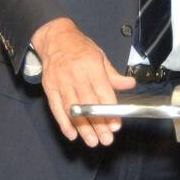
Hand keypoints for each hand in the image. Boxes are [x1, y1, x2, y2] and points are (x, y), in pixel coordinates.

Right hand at [32, 17, 135, 146]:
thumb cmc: (79, 48)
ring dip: (83, 127)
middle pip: (89, 104)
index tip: (116, 125)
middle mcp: (76, 75)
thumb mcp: (100, 57)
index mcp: (92, 66)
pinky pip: (56, 108)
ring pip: (73, 110)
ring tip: (92, 141)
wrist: (54, 38)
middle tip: (106, 139)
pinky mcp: (50, 88)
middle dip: (98, 124)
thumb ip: (114, 75)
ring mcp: (61, 82)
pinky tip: (72, 134)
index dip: (110, 111)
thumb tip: (130, 84)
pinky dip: (63, 123)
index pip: (103, 93)